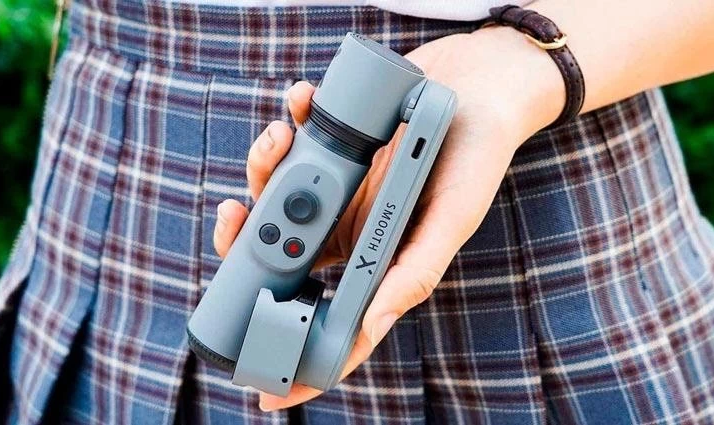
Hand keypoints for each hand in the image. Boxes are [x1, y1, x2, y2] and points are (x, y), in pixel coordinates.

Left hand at [212, 28, 563, 410]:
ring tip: (278, 136)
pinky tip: (300, 102)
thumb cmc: (476, 157)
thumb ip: (414, 273)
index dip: (301, 358)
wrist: (479, 83)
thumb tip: (371, 326)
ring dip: (261, 168)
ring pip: (273, 195)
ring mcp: (335, 186)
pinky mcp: (329, 142)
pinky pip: (291, 139)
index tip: (263, 390)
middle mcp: (349, 228)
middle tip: (234, 214)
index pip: (334, 319)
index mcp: (376, 258)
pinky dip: (287, 121)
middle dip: (246, 239)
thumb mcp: (454, 219)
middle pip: (281, 254)